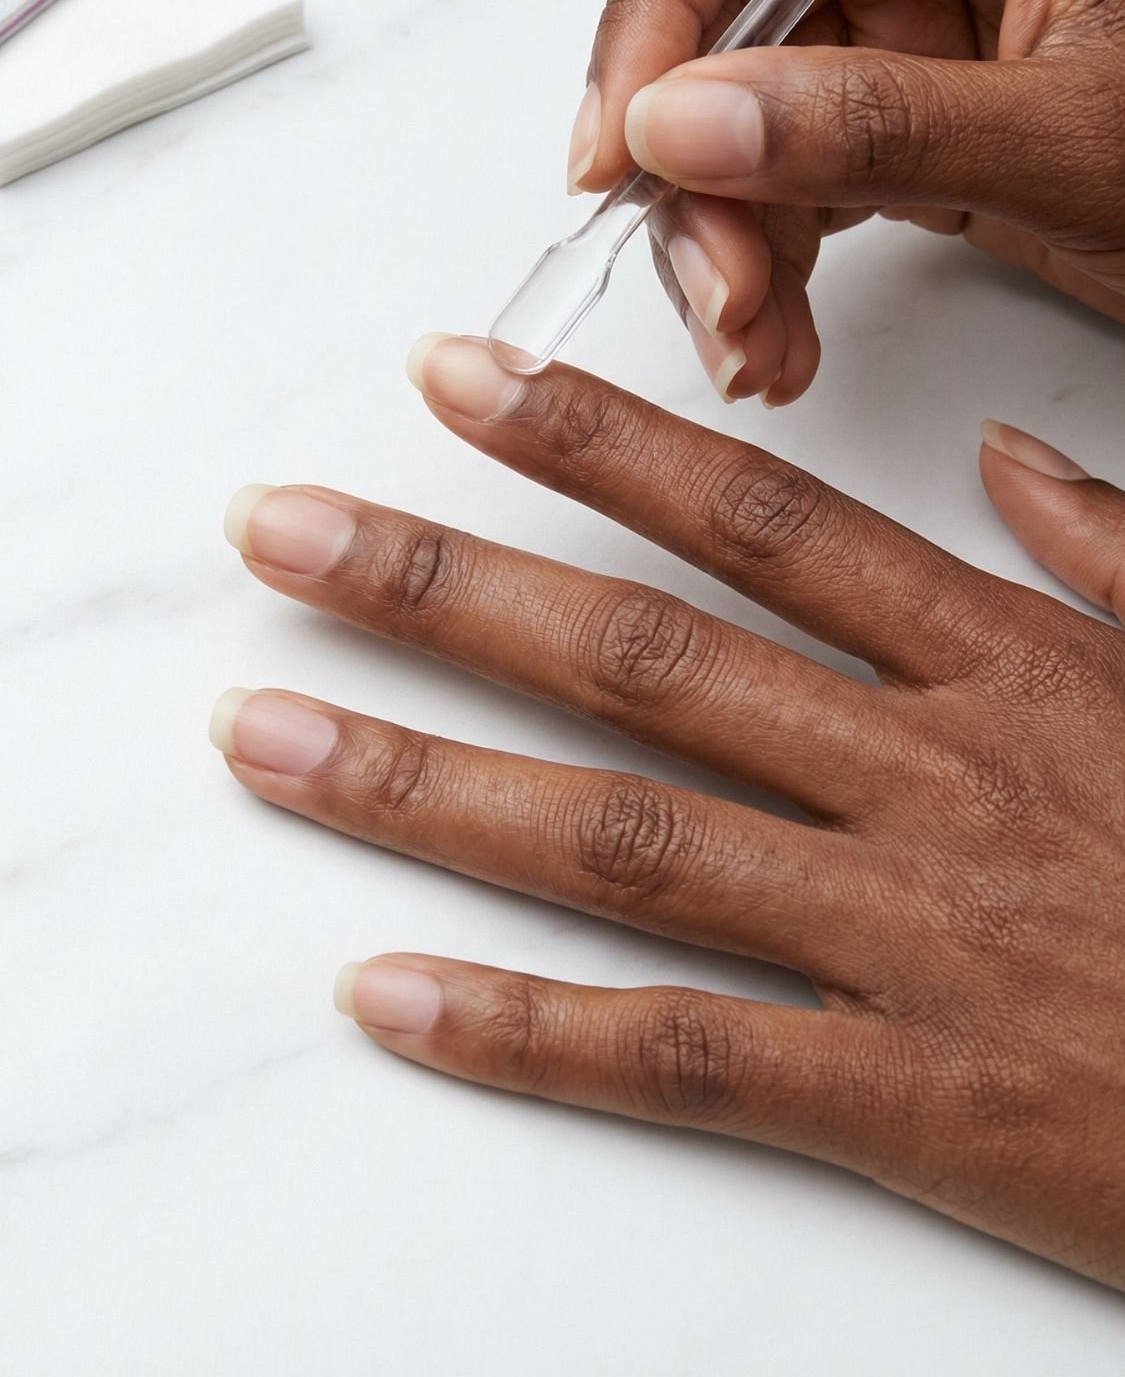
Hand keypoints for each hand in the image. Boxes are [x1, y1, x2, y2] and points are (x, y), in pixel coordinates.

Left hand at [214, 337, 1124, 1287]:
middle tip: (278, 531)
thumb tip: (1015, 461)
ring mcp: (912, 938)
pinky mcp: (916, 1102)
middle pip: (643, 658)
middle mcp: (930, 778)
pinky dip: (524, 1031)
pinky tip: (386, 996)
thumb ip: (1116, 554)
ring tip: (264, 737)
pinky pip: (686, 1055)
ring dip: (423, 782)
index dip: (594, 442)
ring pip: (624, 839)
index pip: (759, 519)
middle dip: (442, 582)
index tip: (455, 378)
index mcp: (1007, 664)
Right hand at [564, 0, 1124, 403]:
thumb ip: (873, 123)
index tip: (621, 149)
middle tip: (711, 286)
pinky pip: (784, 168)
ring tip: (753, 344)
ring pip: (731, 104)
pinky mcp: (904, 103)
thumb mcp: (1079, 139)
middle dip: (692, 158)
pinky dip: (765, 259)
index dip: (651, 7)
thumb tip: (677, 122)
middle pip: (715, 2)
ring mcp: (906, 10)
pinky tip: (779, 339)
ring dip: (720, 232)